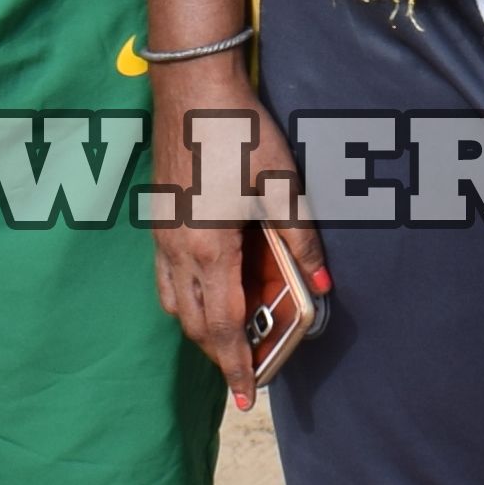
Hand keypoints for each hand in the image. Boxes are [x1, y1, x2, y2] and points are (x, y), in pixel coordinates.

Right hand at [142, 50, 329, 404]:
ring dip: (201, 328)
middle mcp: (179, 252)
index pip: (224, 327)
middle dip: (220, 354)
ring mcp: (163, 236)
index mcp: (210, 250)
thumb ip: (301, 241)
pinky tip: (209, 290)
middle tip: (247, 371)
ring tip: (230, 337)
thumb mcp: (284, 186)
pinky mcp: (160, 220)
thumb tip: (323, 287)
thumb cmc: (240, 133)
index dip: (237, 366)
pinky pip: (168, 279)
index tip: (247, 397)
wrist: (191, 87)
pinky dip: (187, 300)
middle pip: (196, 324)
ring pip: (176, 304)